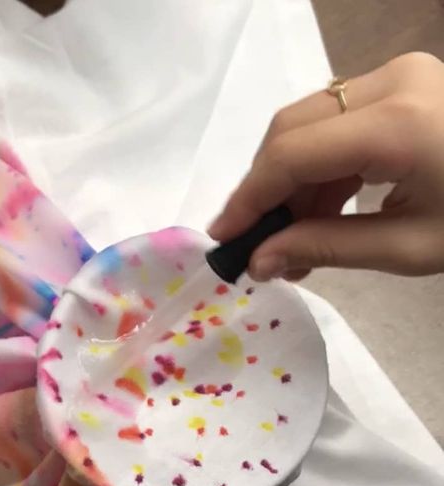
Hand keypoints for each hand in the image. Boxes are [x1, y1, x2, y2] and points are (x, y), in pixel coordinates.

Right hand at [208, 52, 443, 280]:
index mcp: (394, 124)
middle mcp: (389, 83)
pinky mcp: (405, 84)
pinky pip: (338, 125)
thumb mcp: (408, 247)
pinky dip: (322, 170)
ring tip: (292, 244)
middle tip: (256, 244)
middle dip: (265, 190)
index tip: (223, 240)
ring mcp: (399, 77)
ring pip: (310, 125)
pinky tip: (320, 215)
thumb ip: (324, 248)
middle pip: (291, 130)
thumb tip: (259, 261)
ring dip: (292, 184)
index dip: (249, 199)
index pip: (291, 155)